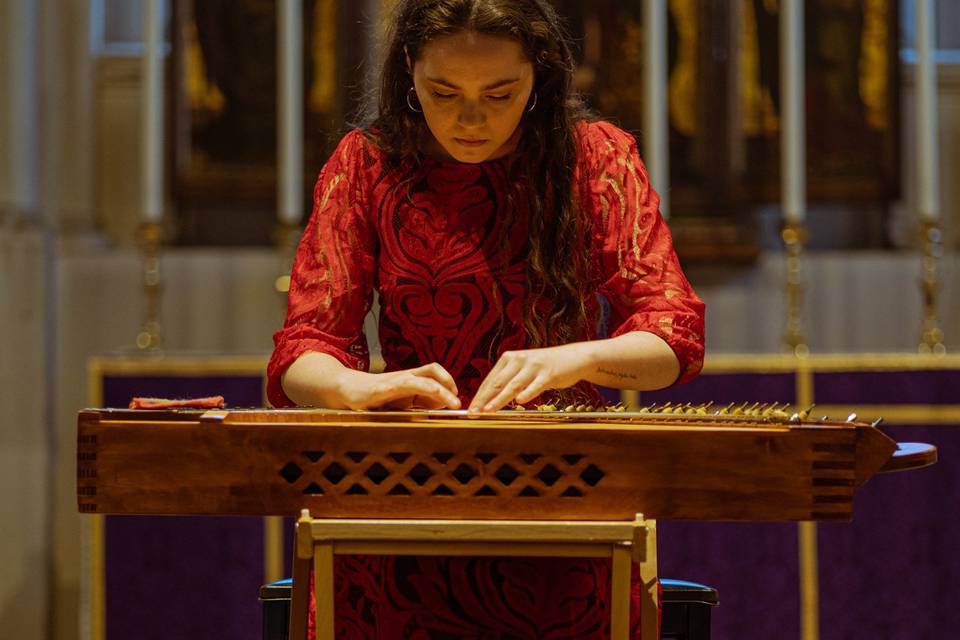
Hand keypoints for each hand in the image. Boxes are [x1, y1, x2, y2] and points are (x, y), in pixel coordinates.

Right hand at [338, 363, 460, 409]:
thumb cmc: (374, 398)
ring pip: (426, 377)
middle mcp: (407, 376)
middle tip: (458, 402)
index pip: (436, 376)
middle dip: (449, 383)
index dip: (450, 385)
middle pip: (434, 370)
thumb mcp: (401, 402)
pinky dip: (423, 389)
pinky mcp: (385, 387)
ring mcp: (397, 380)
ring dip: (442, 390)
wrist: (347, 389)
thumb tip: (442, 404)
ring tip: (453, 403)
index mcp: (411, 380)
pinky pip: (408, 384)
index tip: (457, 401)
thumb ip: (420, 402)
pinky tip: (430, 397)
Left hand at [468, 343, 592, 412]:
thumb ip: (507, 381)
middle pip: (497, 383)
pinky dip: (528, 393)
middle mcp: (519, 360)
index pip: (490, 380)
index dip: (479, 396)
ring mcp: (534, 366)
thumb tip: (488, 400)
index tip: (471, 410)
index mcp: (509, 358)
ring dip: (499, 399)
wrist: (572, 358)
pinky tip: (520, 401)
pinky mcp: (548, 373)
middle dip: (484, 400)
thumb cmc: (544, 367)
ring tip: (489, 410)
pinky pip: (536, 385)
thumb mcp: (523, 370)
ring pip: (513, 385)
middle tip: (474, 413)